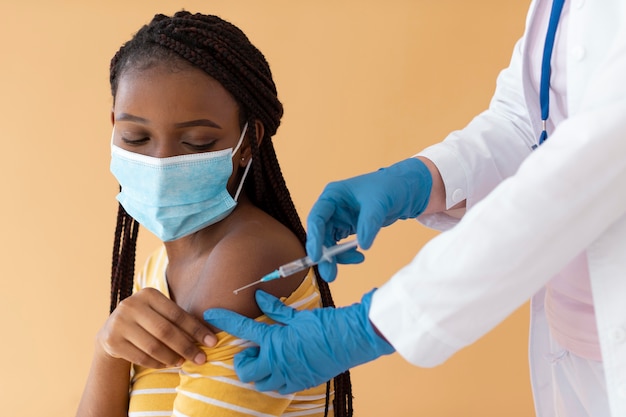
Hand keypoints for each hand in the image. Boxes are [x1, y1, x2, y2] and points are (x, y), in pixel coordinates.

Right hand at [97, 288, 216, 367]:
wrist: (112, 330)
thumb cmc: (147, 320)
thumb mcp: (160, 312)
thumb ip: (179, 319)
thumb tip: (208, 337)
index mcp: (148, 294)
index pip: (177, 314)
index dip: (196, 330)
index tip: (213, 342)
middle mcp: (131, 305)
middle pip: (165, 331)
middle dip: (186, 347)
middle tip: (201, 359)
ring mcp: (119, 323)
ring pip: (153, 346)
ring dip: (172, 357)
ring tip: (183, 362)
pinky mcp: (111, 341)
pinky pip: (140, 357)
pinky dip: (157, 363)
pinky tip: (167, 364)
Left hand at [203, 289, 393, 393]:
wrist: (352, 340)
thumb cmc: (326, 324)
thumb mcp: (299, 315)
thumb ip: (276, 310)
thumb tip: (259, 298)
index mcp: (275, 339)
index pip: (242, 328)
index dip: (224, 319)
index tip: (211, 313)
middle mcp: (277, 360)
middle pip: (245, 370)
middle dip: (243, 361)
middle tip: (253, 350)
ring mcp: (289, 375)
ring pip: (260, 383)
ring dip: (259, 372)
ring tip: (268, 359)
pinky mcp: (301, 383)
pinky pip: (279, 387)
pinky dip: (276, 379)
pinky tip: (284, 367)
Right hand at [306, 157, 431, 280]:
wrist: (403, 190)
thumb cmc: (389, 187)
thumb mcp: (379, 203)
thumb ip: (369, 224)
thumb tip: (363, 245)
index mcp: (333, 195)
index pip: (317, 218)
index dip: (314, 238)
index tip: (317, 257)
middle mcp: (331, 208)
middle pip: (320, 235)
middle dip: (325, 255)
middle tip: (330, 274)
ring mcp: (338, 219)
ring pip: (329, 243)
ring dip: (337, 257)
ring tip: (357, 260)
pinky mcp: (347, 228)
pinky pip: (340, 246)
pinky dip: (347, 254)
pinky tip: (360, 256)